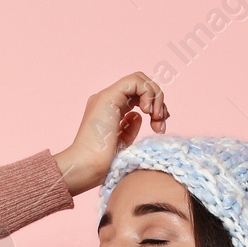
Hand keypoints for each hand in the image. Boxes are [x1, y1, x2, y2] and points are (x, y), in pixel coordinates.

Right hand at [53, 72, 169, 195]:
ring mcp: (107, 96)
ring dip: (155, 96)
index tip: (160, 127)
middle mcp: (108, 99)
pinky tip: (148, 111)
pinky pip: (136, 81)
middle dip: (158, 101)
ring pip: (140, 79)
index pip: (138, 96)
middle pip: (141, 85)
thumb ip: (129, 128)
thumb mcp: (121, 144)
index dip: (155, 107)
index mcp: (110, 109)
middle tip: (161, 124)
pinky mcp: (110, 96)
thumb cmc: (101, 163)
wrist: (86, 166)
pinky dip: (148, 93)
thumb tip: (138, 116)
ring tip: (157, 118)